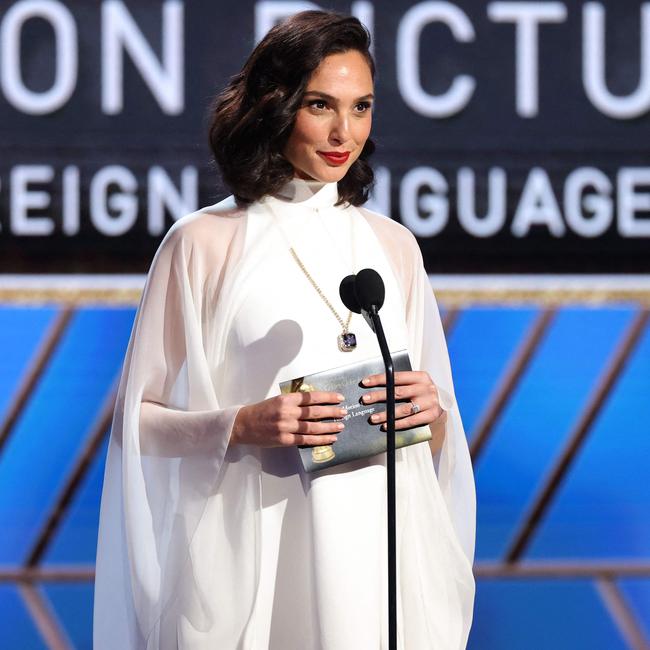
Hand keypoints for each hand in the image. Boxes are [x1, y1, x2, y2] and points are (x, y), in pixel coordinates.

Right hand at [230, 391, 345, 446]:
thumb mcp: (278, 400)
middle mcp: (287, 412)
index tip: (339, 398)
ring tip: (340, 426)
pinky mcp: (285, 440)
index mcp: (286, 399)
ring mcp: (286, 427)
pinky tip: (330, 438)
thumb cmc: (261, 411)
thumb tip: (316, 402)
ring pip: (313, 427)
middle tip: (344, 412)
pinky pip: (306, 440)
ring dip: (329, 427)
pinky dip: (320, 440)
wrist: (244, 425)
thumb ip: (295, 401)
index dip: (327, 397)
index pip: (312, 397)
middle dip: (332, 412)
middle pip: (315, 412)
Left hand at [360, 370, 444, 430]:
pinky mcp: (432, 415)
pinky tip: (386, 426)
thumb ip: (400, 383)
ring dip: (386, 414)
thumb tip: (374, 387)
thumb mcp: (415, 383)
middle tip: (365, 399)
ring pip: (404, 409)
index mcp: (420, 376)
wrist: (443, 403)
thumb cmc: (423, 392)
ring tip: (373, 418)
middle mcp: (426, 388)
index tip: (365, 382)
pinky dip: (398, 424)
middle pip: (398, 392)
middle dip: (379, 396)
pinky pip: (411, 421)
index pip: (396, 377)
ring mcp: (430, 402)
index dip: (379, 379)